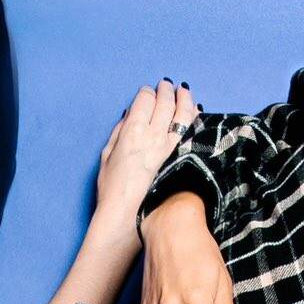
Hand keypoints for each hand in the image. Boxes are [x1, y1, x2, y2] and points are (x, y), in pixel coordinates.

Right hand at [88, 80, 198, 258]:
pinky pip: (191, 132)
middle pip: (164, 102)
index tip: (150, 91)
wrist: (128, 218)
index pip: (145, 100)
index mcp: (131, 131)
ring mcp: (169, 147)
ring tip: (184, 92)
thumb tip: (129, 116)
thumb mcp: (107, 157)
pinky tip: (196, 111)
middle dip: (166, 90)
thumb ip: (118, 133)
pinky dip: (194, 118)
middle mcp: (152, 135)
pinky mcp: (181, 160)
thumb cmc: (112, 192)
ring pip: (182, 114)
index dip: (148, 93)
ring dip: (184, 99)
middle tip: (168, 85)